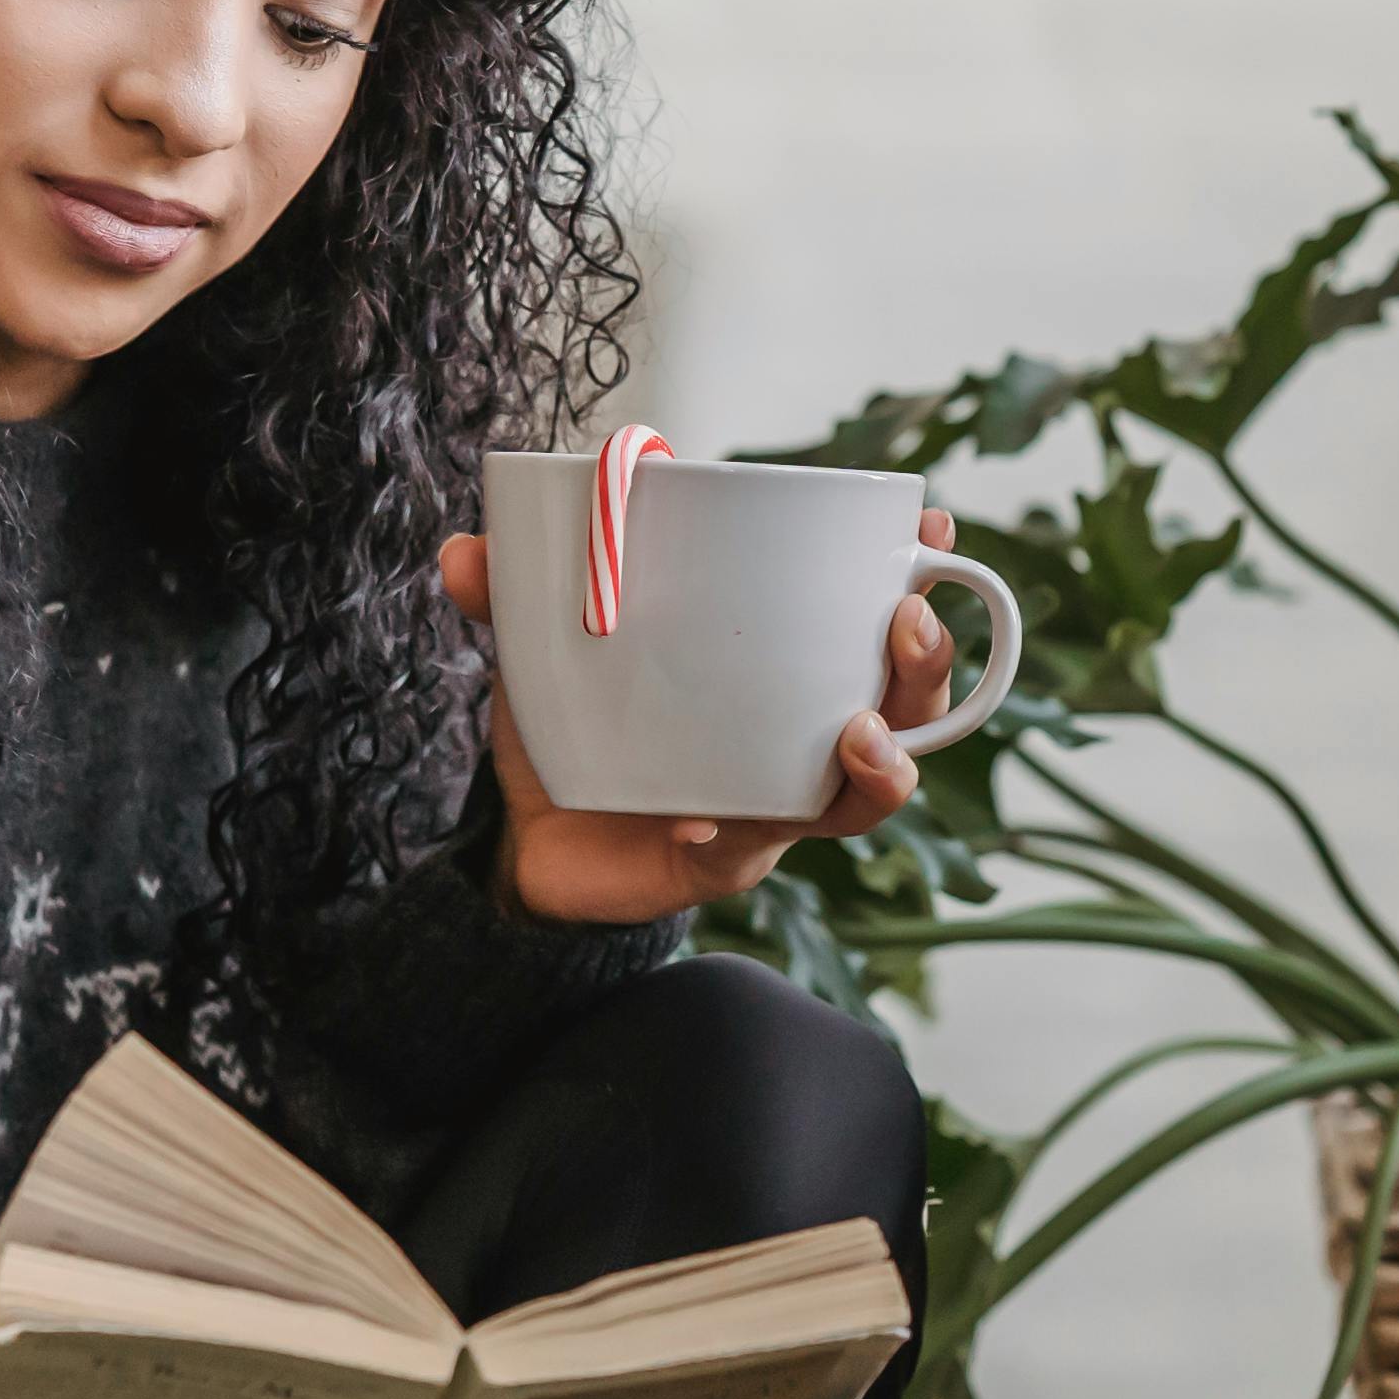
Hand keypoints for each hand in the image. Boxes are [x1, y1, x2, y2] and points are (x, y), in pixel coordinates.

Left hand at [434, 511, 962, 925]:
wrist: (530, 843)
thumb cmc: (576, 730)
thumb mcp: (545, 649)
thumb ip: (511, 595)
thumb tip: (465, 548)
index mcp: (784, 674)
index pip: (876, 625)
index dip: (923, 582)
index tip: (934, 534)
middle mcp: (799, 741)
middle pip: (906, 712)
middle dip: (924, 665)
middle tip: (906, 621)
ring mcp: (768, 809)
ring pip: (860, 796)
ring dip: (878, 762)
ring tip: (855, 731)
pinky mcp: (717, 865)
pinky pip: (742, 852)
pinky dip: (725, 832)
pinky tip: (698, 820)